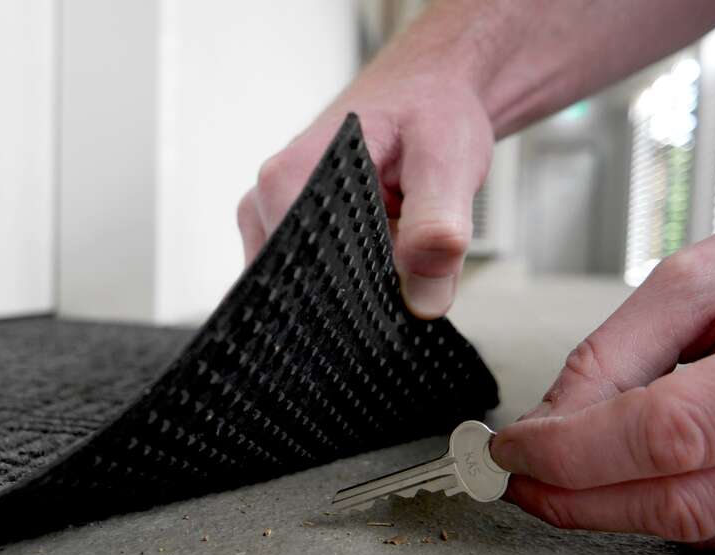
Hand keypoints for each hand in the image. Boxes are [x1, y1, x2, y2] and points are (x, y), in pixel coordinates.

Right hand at [237, 66, 493, 317]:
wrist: (429, 89)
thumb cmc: (431, 109)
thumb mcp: (448, 161)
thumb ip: (437, 228)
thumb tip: (422, 300)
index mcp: (289, 180)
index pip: (302, 278)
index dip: (354, 304)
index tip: (398, 305)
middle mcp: (266, 202)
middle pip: (302, 292)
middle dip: (360, 300)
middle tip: (412, 281)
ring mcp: (270, 220)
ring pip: (311, 293)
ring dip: (360, 291)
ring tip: (401, 255)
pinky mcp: (289, 234)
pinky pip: (316, 282)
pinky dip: (357, 283)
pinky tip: (387, 260)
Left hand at [492, 209, 714, 550]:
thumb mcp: (701, 282)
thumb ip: (616, 355)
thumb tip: (545, 423)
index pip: (665, 436)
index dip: (570, 451)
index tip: (509, 450)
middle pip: (679, 502)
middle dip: (575, 497)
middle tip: (516, 477)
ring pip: (703, 530)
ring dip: (616, 509)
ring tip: (564, 474)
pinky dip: (668, 510)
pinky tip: (631, 480)